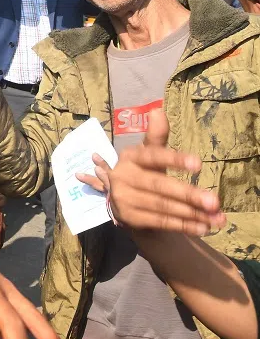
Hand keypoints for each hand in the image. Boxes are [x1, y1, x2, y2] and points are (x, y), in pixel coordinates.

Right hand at [76, 110, 226, 235]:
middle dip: (188, 194)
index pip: (153, 155)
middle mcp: (122, 176)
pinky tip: (202, 227)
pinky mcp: (128, 217)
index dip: (174, 159)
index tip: (198, 164)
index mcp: (129, 157)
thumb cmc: (143, 172)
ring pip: (162, 206)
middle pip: (159, 185)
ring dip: (191, 213)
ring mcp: (123, 198)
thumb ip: (156, 136)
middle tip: (215, 201)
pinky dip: (182, 225)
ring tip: (216, 218)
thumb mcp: (148, 154)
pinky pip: (160, 221)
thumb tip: (158, 111)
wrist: (123, 202)